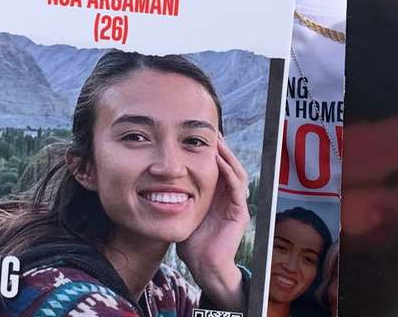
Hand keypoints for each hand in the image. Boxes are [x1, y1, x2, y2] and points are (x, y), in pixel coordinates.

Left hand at [178, 136, 249, 309]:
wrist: (204, 266)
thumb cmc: (192, 243)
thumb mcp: (183, 212)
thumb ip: (178, 197)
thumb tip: (157, 181)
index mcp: (217, 196)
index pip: (218, 168)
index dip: (212, 152)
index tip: (200, 136)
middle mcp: (229, 197)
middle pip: (229, 165)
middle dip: (221, 148)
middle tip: (212, 132)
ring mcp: (236, 204)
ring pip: (236, 172)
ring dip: (227, 156)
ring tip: (217, 142)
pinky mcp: (240, 212)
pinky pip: (236, 187)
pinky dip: (229, 172)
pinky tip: (220, 161)